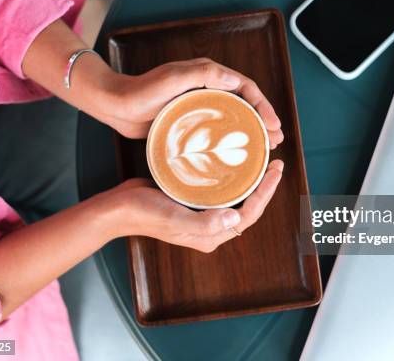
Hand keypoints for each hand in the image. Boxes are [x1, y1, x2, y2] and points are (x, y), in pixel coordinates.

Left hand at [101, 58, 283, 147]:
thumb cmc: (140, 91)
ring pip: (232, 118)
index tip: (273, 125)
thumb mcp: (172, 79)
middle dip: (263, 120)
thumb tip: (235, 79)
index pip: (245, 87)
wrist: (114, 105)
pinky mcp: (189, 120)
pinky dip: (230, 140)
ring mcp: (198, 105)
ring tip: (264, 149)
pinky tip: (235, 155)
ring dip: (250, 131)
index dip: (263, 105)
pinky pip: (216, 129)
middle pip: (244, 103)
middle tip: (276, 141)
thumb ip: (202, 74)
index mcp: (207, 74)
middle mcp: (206, 87)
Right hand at [105, 160, 283, 251]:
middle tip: (275, 161)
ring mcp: (202, 215)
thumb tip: (236, 219)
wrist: (117, 209)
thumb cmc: (144, 214)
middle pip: (247, 207)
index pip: (248, 215)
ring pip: (235, 197)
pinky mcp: (193, 202)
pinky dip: (232, 177)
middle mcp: (210, 228)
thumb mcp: (174, 218)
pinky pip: (220, 190)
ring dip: (251, 180)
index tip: (276, 169)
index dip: (266, 193)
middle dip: (264, 186)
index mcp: (210, 236)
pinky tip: (235, 161)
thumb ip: (204, 223)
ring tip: (261, 159)